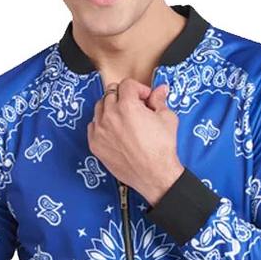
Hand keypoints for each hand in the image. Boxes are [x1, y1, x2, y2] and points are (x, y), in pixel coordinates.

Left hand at [87, 78, 183, 206]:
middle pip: (111, 93)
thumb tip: (160, 90)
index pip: (126, 84)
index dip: (139, 89)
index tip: (145, 98)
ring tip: (124, 118)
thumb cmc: (162, 148)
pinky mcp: (95, 144)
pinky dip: (102, 124)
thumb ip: (159, 100)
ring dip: (111, 108)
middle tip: (136, 108)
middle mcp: (110, 116)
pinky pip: (93, 125)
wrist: (154, 175)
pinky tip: (114, 131)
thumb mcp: (167, 118)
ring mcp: (100, 130)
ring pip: (100, 107)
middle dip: (125, 97)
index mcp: (127, 106)